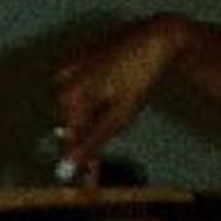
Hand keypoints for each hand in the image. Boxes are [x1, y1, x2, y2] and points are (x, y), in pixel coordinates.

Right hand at [51, 17, 193, 179]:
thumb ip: (92, 141)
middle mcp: (62, 78)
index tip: (89, 183)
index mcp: (68, 93)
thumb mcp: (119, 116)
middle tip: (103, 159)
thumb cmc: (139, 77)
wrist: (157, 38)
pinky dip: (93, 99)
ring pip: (77, 104)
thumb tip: (70, 165)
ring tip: (117, 116)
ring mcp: (70, 63)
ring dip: (91, 118)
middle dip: (87, 139)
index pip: (70, 138)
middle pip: (71, 121)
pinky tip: (113, 95)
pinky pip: (79, 85)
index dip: (81, 162)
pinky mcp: (81, 54)